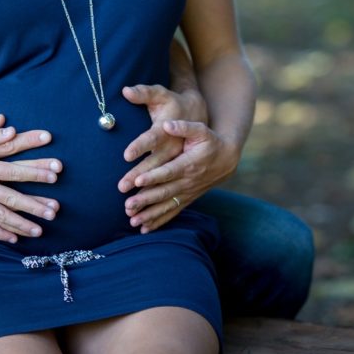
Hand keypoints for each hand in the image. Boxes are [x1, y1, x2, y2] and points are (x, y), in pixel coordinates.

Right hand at [0, 113, 61, 243]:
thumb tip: (8, 126)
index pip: (13, 170)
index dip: (35, 173)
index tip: (55, 175)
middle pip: (11, 198)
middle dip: (34, 205)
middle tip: (54, 211)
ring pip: (0, 216)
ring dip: (21, 224)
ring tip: (40, 231)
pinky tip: (14, 239)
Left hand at [124, 120, 239, 233]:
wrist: (226, 159)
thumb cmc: (210, 141)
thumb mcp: (201, 130)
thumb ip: (184, 127)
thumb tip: (167, 124)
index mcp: (189, 163)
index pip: (169, 171)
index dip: (154, 176)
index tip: (138, 180)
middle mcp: (187, 181)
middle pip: (164, 192)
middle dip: (145, 200)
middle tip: (128, 205)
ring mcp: (187, 192)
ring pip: (166, 205)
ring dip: (149, 214)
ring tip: (132, 220)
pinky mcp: (187, 199)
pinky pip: (172, 212)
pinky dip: (158, 221)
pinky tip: (144, 229)